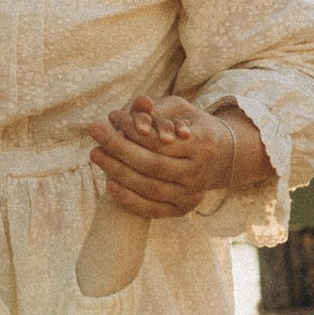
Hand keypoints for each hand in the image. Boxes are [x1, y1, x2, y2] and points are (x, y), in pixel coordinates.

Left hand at [88, 92, 268, 221]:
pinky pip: (151, 209)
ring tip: (96, 154)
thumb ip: (156, 109)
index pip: (160, 141)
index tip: (108, 120)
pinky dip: (128, 199)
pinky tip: (109, 183)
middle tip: (94, 135)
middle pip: (152, 164)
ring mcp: (191, 195)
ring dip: (117, 172)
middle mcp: (200, 173)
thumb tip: (137, 104)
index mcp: (203, 144)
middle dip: (119, 150)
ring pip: (149, 187)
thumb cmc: (191, 127)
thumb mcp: (180, 110)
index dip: (133, 132)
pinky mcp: (182, 210)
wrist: (220, 157)